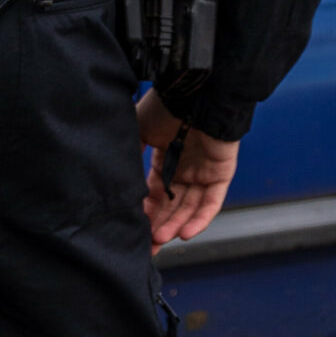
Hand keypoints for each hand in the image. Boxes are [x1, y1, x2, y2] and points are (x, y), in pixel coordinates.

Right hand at [137, 89, 240, 248]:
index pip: (154, 194)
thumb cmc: (167, 105)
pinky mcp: (221, 173)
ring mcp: (203, 172)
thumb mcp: (139, 129)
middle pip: (172, 206)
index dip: (144, 213)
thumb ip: (131, 151)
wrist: (196, 89)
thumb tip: (114, 176)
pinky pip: (211, 202)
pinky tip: (186, 233)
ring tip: (159, 240)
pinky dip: (200, 218)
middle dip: (159, 227)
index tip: (133, 231)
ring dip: (175, 225)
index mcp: (164, 159)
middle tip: (146, 247)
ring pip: (189, 207)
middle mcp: (184, 169)